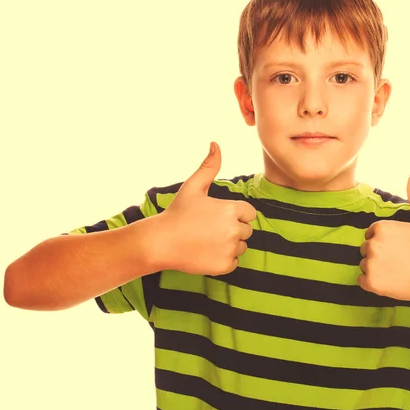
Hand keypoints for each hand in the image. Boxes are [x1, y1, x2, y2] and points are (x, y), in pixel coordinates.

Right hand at [149, 142, 256, 274]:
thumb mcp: (193, 187)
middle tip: (209, 229)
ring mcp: (230, 249)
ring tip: (207, 240)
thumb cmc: (177, 213)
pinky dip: (224, 260)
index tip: (217, 216)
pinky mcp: (224, 266)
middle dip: (232, 229)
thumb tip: (215, 144)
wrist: (160, 242)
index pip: (249, 213)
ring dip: (229, 245)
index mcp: (232, 210)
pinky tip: (207, 252)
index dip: (235, 214)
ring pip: (241, 247)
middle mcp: (234, 229)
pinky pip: (234, 262)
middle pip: (246, 230)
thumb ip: (208, 166)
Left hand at [357, 170, 409, 302]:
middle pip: (366, 249)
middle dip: (380, 254)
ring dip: (377, 269)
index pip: (372, 234)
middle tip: (402, 260)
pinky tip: (392, 281)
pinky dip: (373, 283)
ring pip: (364, 264)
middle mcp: (373, 244)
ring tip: (398, 270)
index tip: (403, 247)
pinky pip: (362, 281)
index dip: (387, 241)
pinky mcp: (371, 282)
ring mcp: (371, 264)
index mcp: (381, 227)